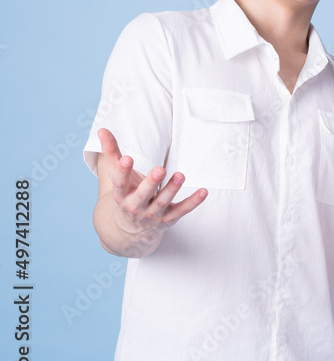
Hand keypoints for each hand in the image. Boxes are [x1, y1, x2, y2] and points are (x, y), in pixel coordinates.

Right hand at [97, 128, 206, 242]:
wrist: (130, 231)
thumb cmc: (126, 195)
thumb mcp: (117, 176)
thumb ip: (112, 153)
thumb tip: (102, 129)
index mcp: (121, 195)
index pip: (120, 183)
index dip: (123, 172)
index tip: (127, 158)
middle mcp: (136, 207)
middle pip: (143, 195)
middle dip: (151, 183)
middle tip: (160, 169)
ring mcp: (153, 215)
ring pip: (163, 202)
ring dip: (172, 189)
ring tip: (181, 175)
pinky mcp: (168, 219)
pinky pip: (182, 210)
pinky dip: (193, 202)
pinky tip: (204, 192)